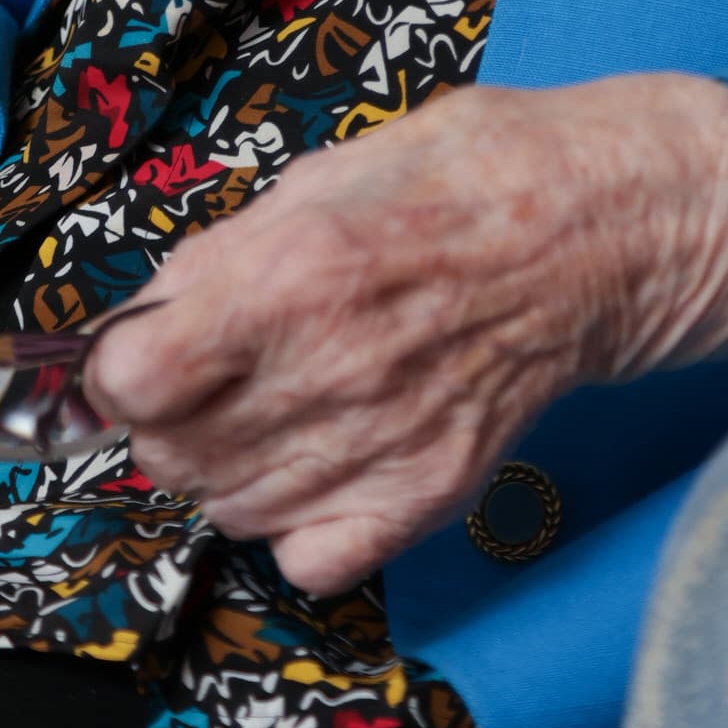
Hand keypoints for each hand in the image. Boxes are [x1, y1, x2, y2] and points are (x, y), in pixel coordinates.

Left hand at [88, 75, 727, 595]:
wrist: (605, 226)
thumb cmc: (477, 175)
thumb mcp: (333, 169)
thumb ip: (233, 249)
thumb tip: (158, 314)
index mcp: (294, 272)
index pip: (130, 379)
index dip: (121, 363)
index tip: (143, 348)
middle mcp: (328, 369)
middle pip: (168, 453)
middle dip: (169, 414)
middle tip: (214, 372)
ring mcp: (381, 443)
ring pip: (229, 509)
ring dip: (228, 466)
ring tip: (279, 405)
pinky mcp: (430, 492)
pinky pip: (310, 558)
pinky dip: (299, 526)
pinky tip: (324, 462)